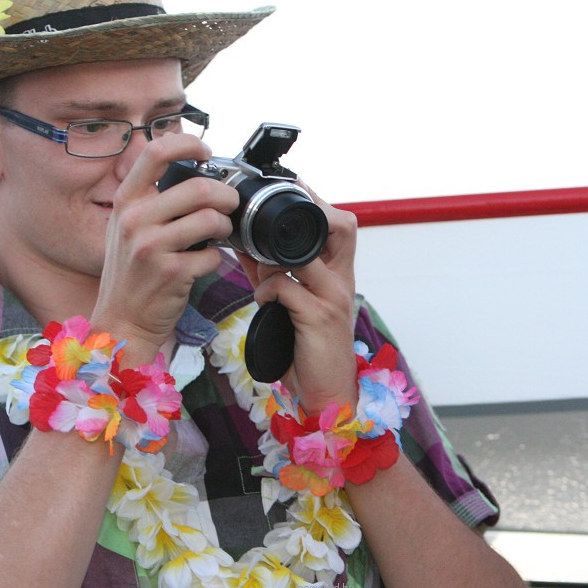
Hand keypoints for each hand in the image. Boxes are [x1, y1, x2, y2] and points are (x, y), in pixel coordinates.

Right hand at [91, 135, 238, 364]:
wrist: (122, 322)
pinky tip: (203, 263)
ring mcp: (151, 247)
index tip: (205, 151)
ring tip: (219, 234)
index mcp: (125, 202)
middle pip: (198, 187)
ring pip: (211, 219)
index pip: (155, 152)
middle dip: (225, 195)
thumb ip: (152, 201)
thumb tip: (196, 175)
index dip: (187, 144)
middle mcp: (134, 220)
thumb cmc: (132, 274)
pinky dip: (215, 259)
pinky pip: (212, 255)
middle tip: (230, 203)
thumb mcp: (128, 229)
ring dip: (224, 226)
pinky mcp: (171, 273)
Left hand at [236, 184, 358, 414]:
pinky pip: (287, 287)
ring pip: (304, 255)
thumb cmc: (307, 349)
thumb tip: (244, 247)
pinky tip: (261, 303)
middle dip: (309, 214)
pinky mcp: (319, 317)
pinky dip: (267, 289)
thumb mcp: (288, 303)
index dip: (318, 204)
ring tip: (260, 272)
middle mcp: (343, 280)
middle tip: (272, 225)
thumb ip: (271, 274)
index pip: (341, 225)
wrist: (326, 393)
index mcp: (339, 274)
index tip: (289, 194)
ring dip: (273, 259)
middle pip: (343, 225)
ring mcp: (334, 297)